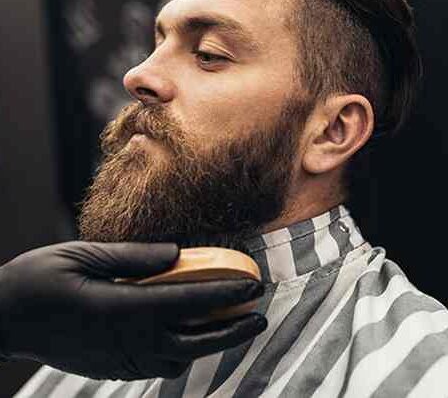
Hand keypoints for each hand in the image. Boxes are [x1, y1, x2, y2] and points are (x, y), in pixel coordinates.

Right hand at [0, 241, 266, 379]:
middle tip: (260, 315)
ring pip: (180, 358)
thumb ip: (133, 256)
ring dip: (211, 343)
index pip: (186, 302)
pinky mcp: (112, 368)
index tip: (253, 288)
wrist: (4, 319)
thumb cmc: (40, 280)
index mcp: (121, 308)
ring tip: (232, 324)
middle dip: (232, 329)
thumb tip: (177, 252)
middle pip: (193, 340)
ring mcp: (119, 360)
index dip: (224, 294)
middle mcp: (126, 341)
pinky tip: (190, 336)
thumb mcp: (84, 255)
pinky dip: (184, 353)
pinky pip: (159, 366)